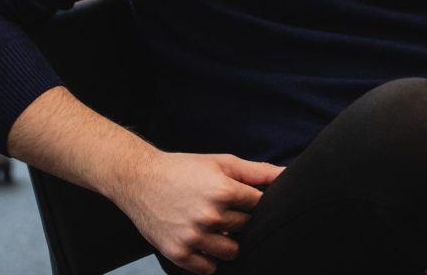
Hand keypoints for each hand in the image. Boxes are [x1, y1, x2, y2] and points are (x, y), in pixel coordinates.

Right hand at [110, 150, 283, 273]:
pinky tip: (203, 242)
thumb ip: (256, 171)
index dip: (251, 201)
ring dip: (228, 242)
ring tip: (214, 227)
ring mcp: (194, 237)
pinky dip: (209, 259)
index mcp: (223, 191)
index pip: (258, 205)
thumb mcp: (221, 163)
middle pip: (246, 228)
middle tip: (223, 209)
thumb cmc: (183, 169)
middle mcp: (210, 216)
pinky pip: (208, 268)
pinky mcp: (178, 252)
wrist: (140, 180)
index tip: (240, 197)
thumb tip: (286, 174)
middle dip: (240, 220)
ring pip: (232, 252)